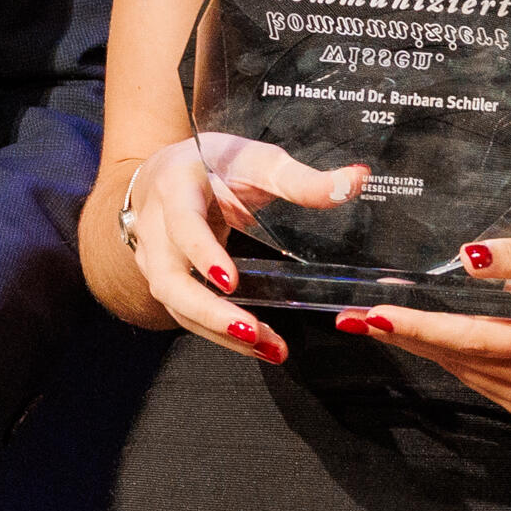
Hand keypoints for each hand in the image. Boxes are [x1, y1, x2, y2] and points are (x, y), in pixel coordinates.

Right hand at [100, 132, 366, 366]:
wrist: (165, 174)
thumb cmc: (217, 164)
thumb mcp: (256, 161)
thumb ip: (302, 179)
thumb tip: (358, 180)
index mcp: (175, 189)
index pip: (183, 226)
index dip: (203, 254)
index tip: (230, 281)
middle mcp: (155, 229)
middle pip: (170, 280)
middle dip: (209, 313)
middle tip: (251, 332)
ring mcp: (153, 260)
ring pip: (178, 306)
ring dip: (221, 333)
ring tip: (270, 349)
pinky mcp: (165, 284)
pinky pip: (187, 314)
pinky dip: (221, 334)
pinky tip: (260, 346)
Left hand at [335, 229, 510, 419]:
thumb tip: (466, 256)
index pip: (475, 339)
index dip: (421, 327)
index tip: (376, 316)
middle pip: (461, 359)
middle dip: (406, 335)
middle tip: (354, 319)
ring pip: (463, 371)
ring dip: (423, 345)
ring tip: (381, 320)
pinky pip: (476, 378)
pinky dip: (450, 356)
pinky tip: (426, 335)